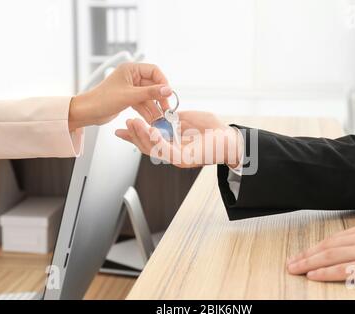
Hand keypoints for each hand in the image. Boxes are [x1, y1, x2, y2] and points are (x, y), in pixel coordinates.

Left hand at [68, 63, 171, 130]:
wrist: (87, 112)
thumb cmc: (102, 100)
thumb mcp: (129, 96)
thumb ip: (150, 93)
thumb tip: (168, 89)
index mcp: (131, 69)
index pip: (154, 71)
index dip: (163, 82)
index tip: (168, 94)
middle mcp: (132, 77)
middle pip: (153, 85)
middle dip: (159, 98)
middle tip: (166, 109)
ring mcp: (130, 88)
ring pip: (149, 96)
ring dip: (154, 107)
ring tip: (160, 118)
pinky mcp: (129, 98)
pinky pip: (143, 103)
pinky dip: (148, 111)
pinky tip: (152, 119)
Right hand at [115, 111, 242, 167]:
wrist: (231, 138)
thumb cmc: (214, 130)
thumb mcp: (189, 119)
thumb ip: (174, 119)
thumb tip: (161, 115)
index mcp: (173, 145)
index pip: (150, 142)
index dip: (136, 135)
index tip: (123, 127)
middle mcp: (174, 154)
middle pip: (147, 147)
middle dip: (134, 136)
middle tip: (125, 123)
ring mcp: (178, 158)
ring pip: (154, 150)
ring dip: (142, 137)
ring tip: (133, 124)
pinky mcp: (185, 159)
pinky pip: (167, 151)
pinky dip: (157, 141)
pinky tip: (150, 130)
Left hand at [286, 222, 354, 291]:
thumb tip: (339, 252)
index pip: (332, 239)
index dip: (313, 248)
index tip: (301, 254)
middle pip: (327, 246)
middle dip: (306, 255)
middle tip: (291, 262)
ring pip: (330, 256)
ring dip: (309, 263)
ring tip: (295, 269)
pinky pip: (343, 270)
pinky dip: (325, 273)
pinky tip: (313, 275)